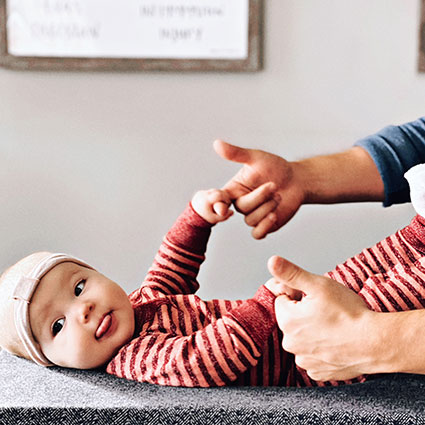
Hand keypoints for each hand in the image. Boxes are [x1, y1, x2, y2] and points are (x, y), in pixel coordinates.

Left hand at [191, 189, 233, 223]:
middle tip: (226, 202)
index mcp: (206, 201)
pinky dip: (212, 196)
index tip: (228, 203)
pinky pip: (209, 192)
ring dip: (218, 195)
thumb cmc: (205, 219)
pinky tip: (213, 202)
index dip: (226, 198)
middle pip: (217, 191)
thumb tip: (232, 211)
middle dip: (223, 196)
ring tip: (220, 203)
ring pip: (213, 190)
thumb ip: (225, 216)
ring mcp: (200, 193)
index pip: (219, 194)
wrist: (192, 218)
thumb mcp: (216, 219)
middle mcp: (202, 195)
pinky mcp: (199, 193)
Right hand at [214, 140, 304, 238]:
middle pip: (241, 208)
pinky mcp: (264, 225)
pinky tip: (274, 215)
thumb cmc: (276, 167)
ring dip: (268, 207)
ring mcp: (252, 216)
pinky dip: (265, 226)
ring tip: (279, 195)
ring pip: (251, 220)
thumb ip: (236, 153)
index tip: (222, 206)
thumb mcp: (256, 158)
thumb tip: (217, 144)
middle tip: (274, 185)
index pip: (220, 199)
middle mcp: (241, 204)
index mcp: (234, 189)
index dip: (218, 204)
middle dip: (260, 197)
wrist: (298, 180)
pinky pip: (257, 233)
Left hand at [268, 255, 375, 381]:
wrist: (376, 343)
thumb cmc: (348, 313)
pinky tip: (336, 342)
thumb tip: (272, 261)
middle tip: (327, 311)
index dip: (299, 295)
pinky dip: (322, 349)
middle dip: (305, 313)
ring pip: (303, 337)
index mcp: (286, 321)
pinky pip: (314, 355)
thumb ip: (291, 273)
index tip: (317, 298)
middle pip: (292, 319)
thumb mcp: (318, 285)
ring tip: (333, 326)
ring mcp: (304, 360)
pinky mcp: (319, 372)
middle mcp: (290, 343)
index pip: (283, 300)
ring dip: (313, 331)